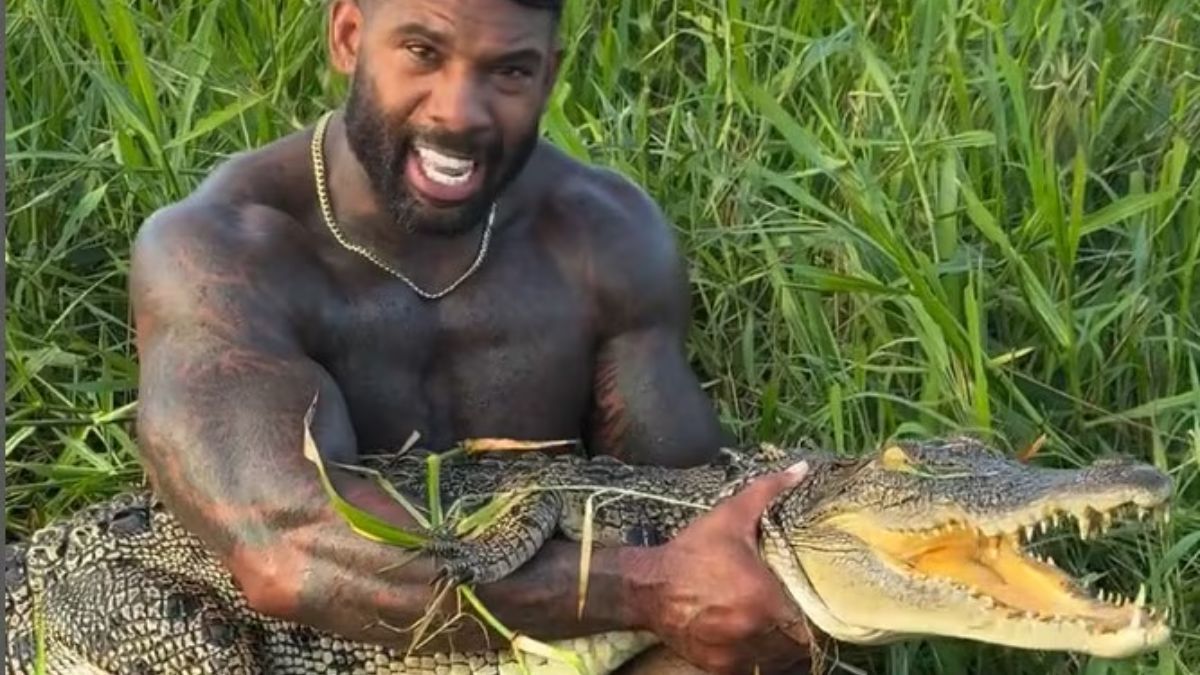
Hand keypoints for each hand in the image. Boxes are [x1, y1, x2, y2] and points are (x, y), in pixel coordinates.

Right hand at [625, 461, 813, 674]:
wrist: (648, 587)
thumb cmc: (693, 552)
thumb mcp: (730, 517)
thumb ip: (768, 492)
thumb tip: (801, 470)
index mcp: (761, 598)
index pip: (809, 623)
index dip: (817, 618)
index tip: (813, 607)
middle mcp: (751, 631)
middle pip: (797, 646)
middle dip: (800, 634)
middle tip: (799, 618)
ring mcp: (734, 654)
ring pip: (777, 662)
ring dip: (782, 649)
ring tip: (779, 631)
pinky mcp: (719, 667)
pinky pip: (752, 669)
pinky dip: (758, 660)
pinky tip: (754, 641)